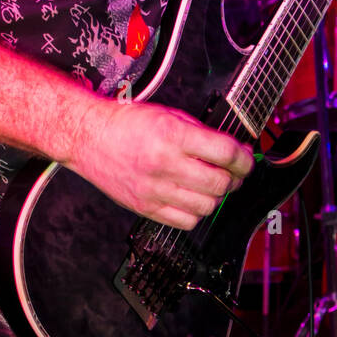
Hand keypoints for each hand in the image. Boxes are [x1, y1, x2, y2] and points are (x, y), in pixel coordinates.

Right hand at [65, 99, 254, 230]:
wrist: (89, 137)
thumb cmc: (127, 124)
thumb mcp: (168, 115)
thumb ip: (200, 133)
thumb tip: (231, 151)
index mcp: (172, 136)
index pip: (225, 153)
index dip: (244, 158)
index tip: (246, 159)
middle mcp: (164, 164)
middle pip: (220, 183)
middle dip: (234, 178)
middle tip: (233, 173)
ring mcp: (154, 190)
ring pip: (206, 206)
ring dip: (216, 197)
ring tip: (212, 186)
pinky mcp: (145, 208)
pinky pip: (185, 222)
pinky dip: (196, 213)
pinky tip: (192, 198)